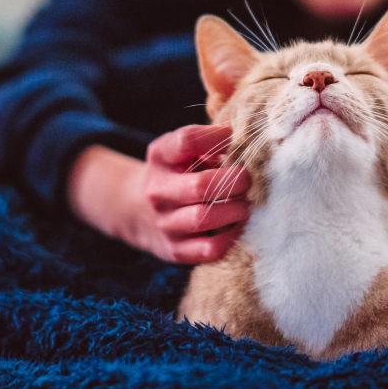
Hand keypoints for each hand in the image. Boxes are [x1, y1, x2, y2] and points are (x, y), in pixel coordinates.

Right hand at [67, 126, 250, 263]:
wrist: (139, 210)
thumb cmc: (176, 173)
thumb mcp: (181, 149)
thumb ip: (207, 142)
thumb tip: (237, 140)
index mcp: (160, 157)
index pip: (186, 141)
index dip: (215, 138)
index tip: (232, 139)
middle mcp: (158, 190)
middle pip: (201, 185)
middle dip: (235, 181)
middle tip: (247, 180)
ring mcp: (164, 222)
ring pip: (204, 218)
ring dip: (235, 211)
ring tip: (245, 205)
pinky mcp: (175, 250)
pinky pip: (209, 249)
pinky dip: (230, 238)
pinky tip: (237, 226)